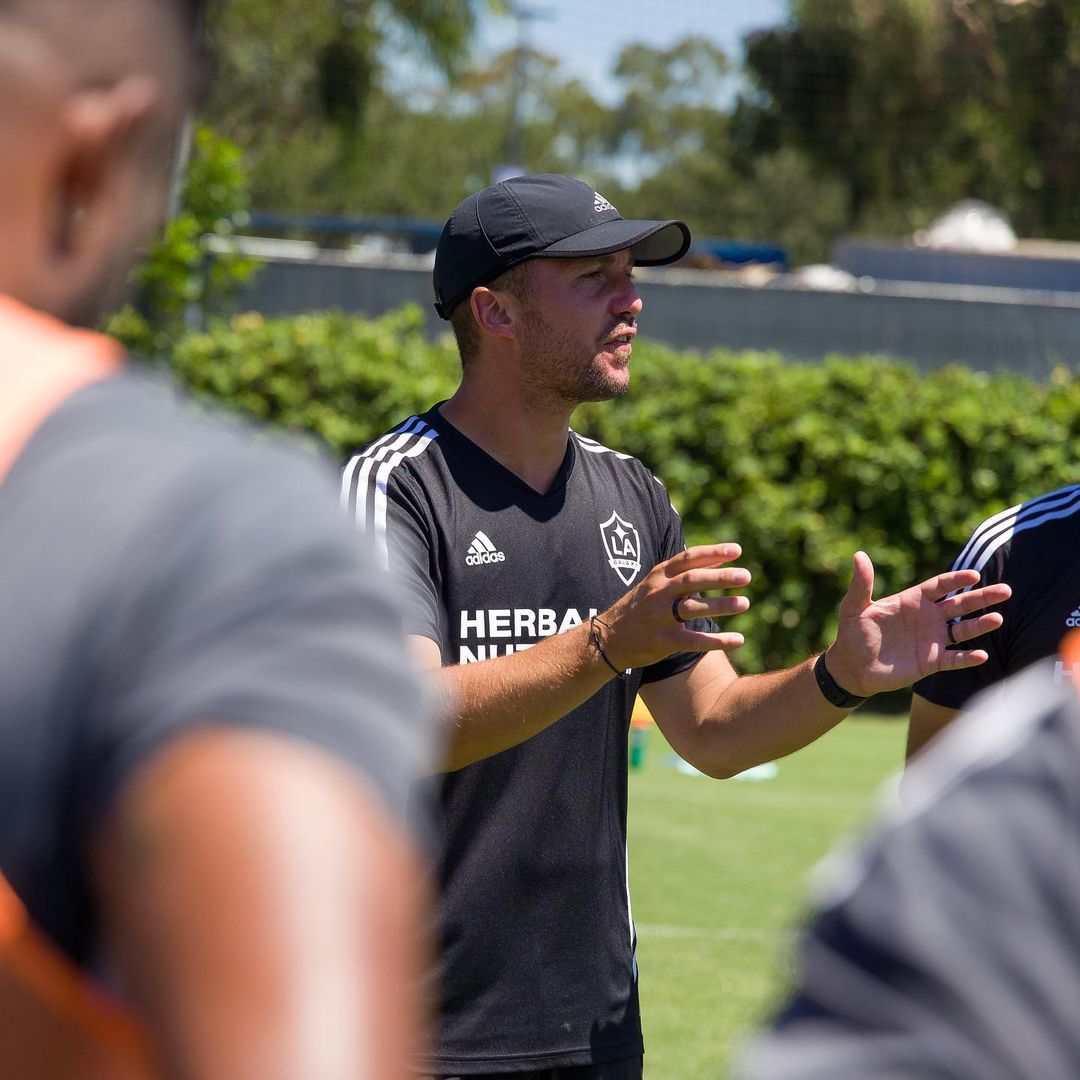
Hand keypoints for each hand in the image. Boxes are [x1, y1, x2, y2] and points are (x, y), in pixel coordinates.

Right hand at [598, 544, 750, 669]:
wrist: (608, 639)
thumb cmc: (640, 608)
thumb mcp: (657, 583)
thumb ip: (687, 572)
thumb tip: (722, 559)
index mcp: (659, 576)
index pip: (687, 559)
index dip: (712, 553)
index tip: (737, 550)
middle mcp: (659, 593)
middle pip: (691, 581)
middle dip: (719, 578)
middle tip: (746, 576)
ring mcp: (659, 617)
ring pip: (693, 608)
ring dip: (720, 605)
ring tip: (745, 603)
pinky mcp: (662, 642)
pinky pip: (693, 640)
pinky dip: (717, 641)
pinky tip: (738, 640)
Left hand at [824, 551, 1011, 697]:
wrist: (852, 667)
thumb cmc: (852, 634)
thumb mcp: (854, 606)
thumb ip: (861, 583)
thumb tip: (858, 554)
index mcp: (912, 600)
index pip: (940, 586)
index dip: (956, 580)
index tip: (974, 576)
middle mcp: (928, 618)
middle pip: (960, 605)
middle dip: (982, 597)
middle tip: (1006, 590)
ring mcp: (932, 640)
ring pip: (963, 630)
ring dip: (981, 625)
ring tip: (998, 618)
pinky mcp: (932, 661)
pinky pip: (955, 659)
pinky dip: (967, 658)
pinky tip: (981, 655)